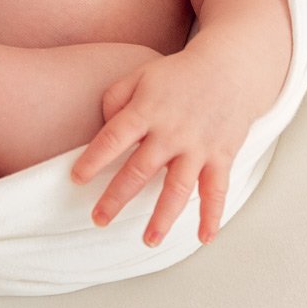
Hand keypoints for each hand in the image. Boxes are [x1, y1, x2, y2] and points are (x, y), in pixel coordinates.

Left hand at [68, 49, 253, 246]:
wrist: (230, 67)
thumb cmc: (178, 75)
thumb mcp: (141, 75)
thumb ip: (115, 98)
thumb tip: (104, 129)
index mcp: (147, 110)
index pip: (114, 138)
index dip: (93, 159)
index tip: (76, 179)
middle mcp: (171, 131)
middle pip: (140, 170)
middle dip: (117, 197)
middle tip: (99, 220)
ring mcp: (198, 146)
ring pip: (178, 188)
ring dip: (163, 217)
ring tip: (148, 240)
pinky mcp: (221, 155)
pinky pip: (217, 190)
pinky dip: (212, 215)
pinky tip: (203, 237)